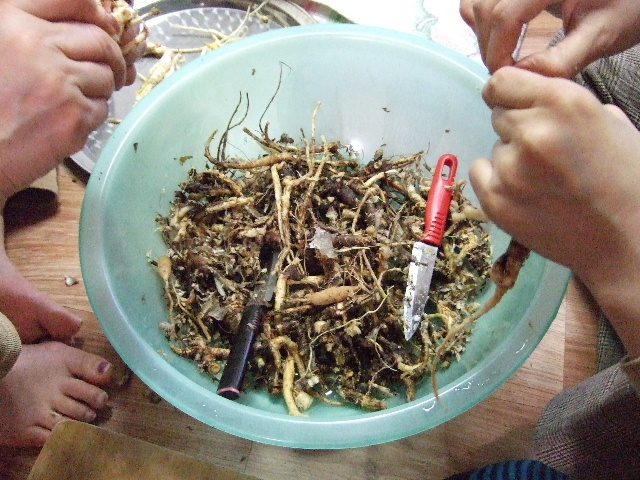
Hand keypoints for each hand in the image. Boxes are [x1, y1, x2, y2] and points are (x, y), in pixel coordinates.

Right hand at [0, 4, 125, 197]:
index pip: (75, 1)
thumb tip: (96, 26)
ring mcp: (59, 82)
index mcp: (14, 22)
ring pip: (105, 78)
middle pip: (101, 42)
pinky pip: (100, 110)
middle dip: (111, 59)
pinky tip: (63, 124)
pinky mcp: (73, 116)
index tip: (109, 29)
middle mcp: (38, 46)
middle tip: (110, 71)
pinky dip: (89, 118)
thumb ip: (32, 30)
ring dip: (97, 91)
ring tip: (69, 103)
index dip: (100, 16)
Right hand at [460, 0, 639, 75]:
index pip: (505, 15)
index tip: (506, 77)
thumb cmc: (628, 6)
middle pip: (487, 7)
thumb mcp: (602, 34)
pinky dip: (484, 17)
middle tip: (507, 71)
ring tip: (505, 54)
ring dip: (485, 32)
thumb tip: (521, 77)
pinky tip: (502, 34)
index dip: (499, 50)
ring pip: (478, 2)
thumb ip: (562, 59)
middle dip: (490, 45)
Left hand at [471, 66, 639, 354]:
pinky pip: (480, 173)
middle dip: (516, 127)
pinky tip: (525, 193)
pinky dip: (495, 180)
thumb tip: (534, 96)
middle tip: (543, 152)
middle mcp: (532, 131)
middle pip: (497, 114)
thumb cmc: (627, 180)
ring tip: (543, 179)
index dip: (509, 94)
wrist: (627, 240)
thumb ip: (565, 103)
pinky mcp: (495, 200)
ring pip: (494, 147)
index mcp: (564, 102)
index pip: (502, 80)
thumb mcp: (608, 122)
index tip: (515, 105)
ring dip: (511, 157)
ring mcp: (510, 168)